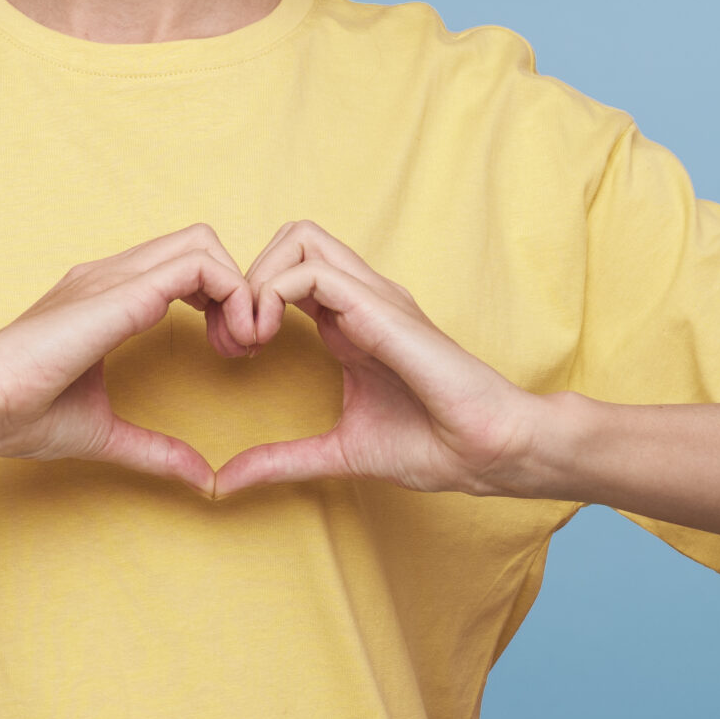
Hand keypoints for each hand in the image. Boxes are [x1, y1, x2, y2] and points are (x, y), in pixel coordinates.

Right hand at [0, 224, 269, 494]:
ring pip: (203, 243)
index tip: (227, 354)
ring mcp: (114, 277)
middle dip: (237, 289)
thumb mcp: (105, 432)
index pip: (182, 266)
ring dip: (238, 290)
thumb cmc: (20, 415)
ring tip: (237, 346)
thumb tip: (202, 480)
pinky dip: (232, 295)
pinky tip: (228, 343)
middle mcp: (111, 276)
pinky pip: (197, 264)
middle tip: (239, 347)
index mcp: (105, 299)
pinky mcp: (121, 291)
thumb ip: (156, 449)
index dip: (219, 300)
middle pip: (199, 243)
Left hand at [213, 221, 548, 497]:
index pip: (289, 272)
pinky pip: (314, 272)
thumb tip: (229, 480)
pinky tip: (267, 339)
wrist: (490, 450)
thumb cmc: (434, 446)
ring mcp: (374, 297)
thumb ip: (284, 459)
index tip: (234, 352)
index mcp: (350, 322)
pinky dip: (274, 294)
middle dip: (248, 276)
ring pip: (299, 238)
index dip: (250, 299)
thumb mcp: (338, 452)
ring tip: (251, 337)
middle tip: (237, 336)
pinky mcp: (382, 308)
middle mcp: (361, 298)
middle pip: (291, 238)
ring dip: (258, 280)